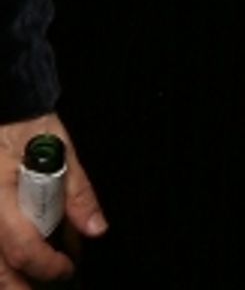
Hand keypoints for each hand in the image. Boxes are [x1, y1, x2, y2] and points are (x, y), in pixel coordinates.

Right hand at [0, 115, 106, 285]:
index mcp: (1, 197)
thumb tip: (96, 229)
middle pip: (1, 272)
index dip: (48, 266)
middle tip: (55, 282)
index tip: (69, 267)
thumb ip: (76, 191)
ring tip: (38, 280)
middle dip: (26, 287)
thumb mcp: (59, 147)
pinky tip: (21, 263)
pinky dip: (6, 263)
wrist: (2, 111)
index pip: (23, 248)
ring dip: (14, 279)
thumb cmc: (26, 125)